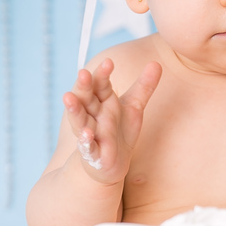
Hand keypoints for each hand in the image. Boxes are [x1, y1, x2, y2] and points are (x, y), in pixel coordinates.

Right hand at [63, 59, 161, 185]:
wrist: (112, 163)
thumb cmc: (119, 131)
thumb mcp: (134, 107)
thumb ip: (144, 86)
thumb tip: (157, 63)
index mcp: (102, 101)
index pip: (100, 84)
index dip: (102, 74)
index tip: (109, 62)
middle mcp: (93, 114)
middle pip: (85, 98)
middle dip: (83, 86)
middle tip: (83, 73)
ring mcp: (90, 133)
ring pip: (79, 119)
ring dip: (74, 109)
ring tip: (68, 97)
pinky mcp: (92, 153)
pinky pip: (87, 146)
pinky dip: (85, 140)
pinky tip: (86, 134)